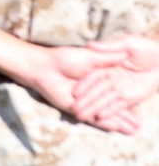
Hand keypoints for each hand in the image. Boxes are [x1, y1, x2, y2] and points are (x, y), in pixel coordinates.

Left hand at [26, 46, 140, 134]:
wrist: (43, 68)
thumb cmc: (64, 59)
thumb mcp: (89, 57)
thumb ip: (106, 58)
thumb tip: (124, 54)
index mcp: (96, 77)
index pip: (115, 88)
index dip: (127, 95)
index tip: (140, 101)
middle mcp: (91, 90)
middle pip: (111, 103)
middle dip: (125, 113)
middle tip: (139, 123)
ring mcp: (84, 100)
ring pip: (103, 112)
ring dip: (117, 120)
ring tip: (133, 129)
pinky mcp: (75, 107)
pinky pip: (91, 116)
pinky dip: (103, 122)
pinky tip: (115, 127)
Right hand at [71, 37, 158, 126]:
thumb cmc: (147, 48)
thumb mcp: (128, 43)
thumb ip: (110, 46)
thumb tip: (89, 44)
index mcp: (107, 65)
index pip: (93, 76)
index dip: (84, 84)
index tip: (74, 93)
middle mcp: (111, 79)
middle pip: (96, 91)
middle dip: (85, 101)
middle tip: (74, 110)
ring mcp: (120, 89)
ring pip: (105, 101)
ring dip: (93, 109)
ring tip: (81, 117)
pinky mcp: (131, 98)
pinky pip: (119, 106)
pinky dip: (110, 112)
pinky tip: (100, 118)